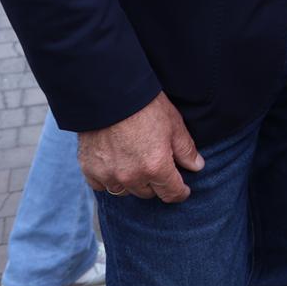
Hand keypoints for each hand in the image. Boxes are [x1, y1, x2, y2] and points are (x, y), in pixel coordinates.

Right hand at [78, 91, 203, 202]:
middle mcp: (132, 176)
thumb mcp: (174, 124)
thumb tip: (196, 166)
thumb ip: (186, 150)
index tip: (182, 189)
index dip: (180, 192)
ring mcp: (109, 174)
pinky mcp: (90, 169)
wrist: (109, 92)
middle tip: (157, 166)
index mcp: (156, 167)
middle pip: (148, 193)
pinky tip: (115, 165)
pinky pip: (102, 185)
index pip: (171, 193)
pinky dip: (109, 179)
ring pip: (125, 191)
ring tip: (135, 165)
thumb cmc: (145, 105)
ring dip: (132, 183)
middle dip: (156, 183)